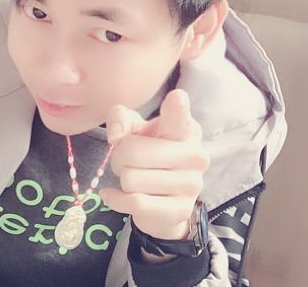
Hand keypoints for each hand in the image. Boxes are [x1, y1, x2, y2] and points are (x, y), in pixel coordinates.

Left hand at [99, 89, 208, 239]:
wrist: (165, 200)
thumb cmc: (149, 152)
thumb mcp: (134, 129)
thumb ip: (120, 119)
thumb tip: (115, 137)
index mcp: (184, 128)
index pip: (180, 112)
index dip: (176, 103)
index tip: (176, 97)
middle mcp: (194, 154)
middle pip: (130, 152)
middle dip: (118, 157)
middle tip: (125, 161)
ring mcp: (190, 184)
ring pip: (130, 179)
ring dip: (121, 179)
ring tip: (131, 177)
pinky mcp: (179, 210)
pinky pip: (134, 203)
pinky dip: (115, 199)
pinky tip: (114, 195)